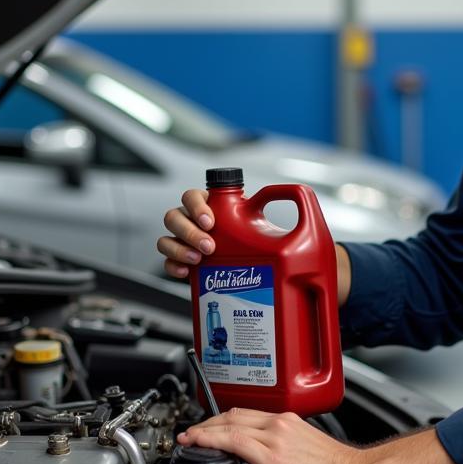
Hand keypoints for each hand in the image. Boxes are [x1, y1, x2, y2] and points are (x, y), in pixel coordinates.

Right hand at [157, 190, 352, 304]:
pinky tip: (185, 272)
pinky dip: (172, 265)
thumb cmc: (263, 239)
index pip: (193, 196)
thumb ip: (280, 203)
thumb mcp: (272, 221)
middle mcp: (196, 222)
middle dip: (189, 231)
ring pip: (166, 238)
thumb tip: (296, 191)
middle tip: (211, 245)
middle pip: (174, 216)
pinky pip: (168, 261)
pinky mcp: (186, 264)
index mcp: (213, 205)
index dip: (196, 206)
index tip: (211, 220)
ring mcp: (188, 242)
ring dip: (179, 248)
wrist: (261, 269)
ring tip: (199, 260)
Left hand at [178, 409, 462, 463]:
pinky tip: (200, 443)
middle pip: (233, 415)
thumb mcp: (308, 456)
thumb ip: (285, 455)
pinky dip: (212, 439)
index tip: (209, 428)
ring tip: (191, 438)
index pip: (247, 415)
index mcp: (290, 423)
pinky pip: (233, 441)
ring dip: (205, 430)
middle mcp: (281, 424)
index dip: (222, 420)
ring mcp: (275, 438)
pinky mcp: (272, 457)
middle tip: (193, 432)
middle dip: (209, 422)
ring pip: (229, 424)